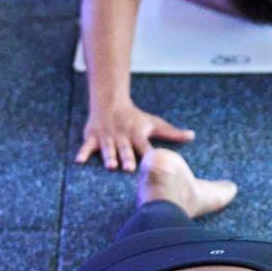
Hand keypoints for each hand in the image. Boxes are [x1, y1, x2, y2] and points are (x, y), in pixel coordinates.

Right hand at [76, 102, 191, 172]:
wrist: (111, 103)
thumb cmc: (135, 117)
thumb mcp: (154, 123)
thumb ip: (172, 133)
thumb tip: (192, 136)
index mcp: (137, 135)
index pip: (145, 147)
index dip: (149, 154)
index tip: (154, 162)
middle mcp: (122, 137)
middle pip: (126, 149)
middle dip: (128, 158)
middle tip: (129, 167)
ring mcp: (107, 137)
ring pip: (108, 148)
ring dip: (109, 156)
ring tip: (110, 166)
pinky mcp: (93, 137)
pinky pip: (87, 146)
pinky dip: (83, 153)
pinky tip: (79, 162)